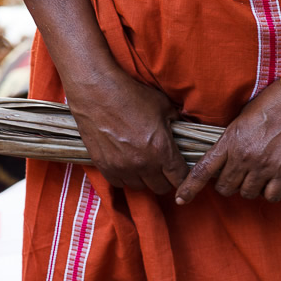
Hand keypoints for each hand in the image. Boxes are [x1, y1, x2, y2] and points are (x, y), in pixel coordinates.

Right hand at [66, 74, 187, 193]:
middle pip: (161, 188)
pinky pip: (119, 183)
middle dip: (165, 179)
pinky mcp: (105, 166)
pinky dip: (125, 176)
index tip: (181, 172)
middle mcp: (144, 164)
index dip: (183, 177)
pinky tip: (126, 164)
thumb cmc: (131, 96)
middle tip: (162, 168)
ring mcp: (123, 167)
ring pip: (140, 187)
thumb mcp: (163, 106)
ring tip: (142, 164)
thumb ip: (175, 122)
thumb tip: (183, 129)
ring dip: (144, 178)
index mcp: (162, 150)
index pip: (181, 178)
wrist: (97, 92)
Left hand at [175, 80, 280, 204]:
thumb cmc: (272, 103)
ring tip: (256, 176)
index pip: (203, 170)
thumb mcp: (241, 118)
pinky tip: (272, 182)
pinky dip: (269, 193)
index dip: (189, 187)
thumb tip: (225, 155)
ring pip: (246, 193)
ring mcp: (263, 166)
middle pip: (225, 187)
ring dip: (249, 188)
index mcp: (229, 141)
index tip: (180, 199)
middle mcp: (243, 157)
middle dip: (227, 184)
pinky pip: (270, 195)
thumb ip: (231, 140)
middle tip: (236, 175)